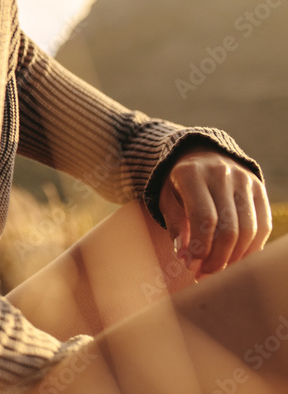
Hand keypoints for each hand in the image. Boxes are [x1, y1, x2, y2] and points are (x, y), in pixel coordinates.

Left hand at [158, 145, 271, 280]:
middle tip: (204, 275)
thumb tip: (184, 257)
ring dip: (235, 257)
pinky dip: (251, 248)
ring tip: (218, 271)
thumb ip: (176, 226)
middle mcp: (221, 173)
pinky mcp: (259, 188)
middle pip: (229, 228)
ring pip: (249, 229)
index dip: (201, 247)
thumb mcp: (166, 199)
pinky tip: (236, 260)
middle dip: (217, 258)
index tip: (191, 267)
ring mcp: (244, 179)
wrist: (200, 155)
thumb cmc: (178, 184)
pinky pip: (263, 225)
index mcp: (191, 174)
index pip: (204, 218)